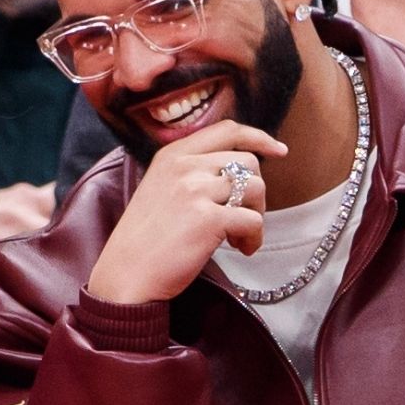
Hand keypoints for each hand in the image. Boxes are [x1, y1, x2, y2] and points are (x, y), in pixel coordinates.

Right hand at [87, 121, 285, 304]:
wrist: (126, 274)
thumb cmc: (145, 239)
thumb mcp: (160, 188)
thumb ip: (192, 172)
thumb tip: (238, 171)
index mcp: (172, 155)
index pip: (227, 130)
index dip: (258, 138)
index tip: (278, 151)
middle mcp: (184, 166)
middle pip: (248, 161)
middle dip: (255, 191)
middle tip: (244, 217)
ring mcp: (195, 190)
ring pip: (255, 188)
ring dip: (258, 214)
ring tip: (240, 236)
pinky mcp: (208, 219)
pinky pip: (253, 220)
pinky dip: (254, 238)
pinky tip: (241, 249)